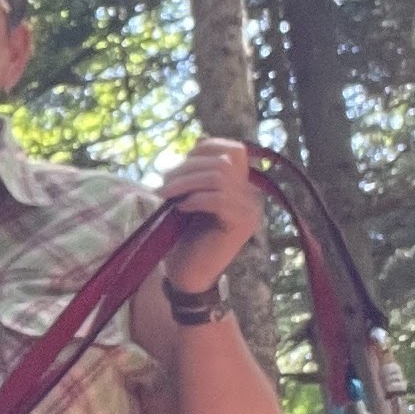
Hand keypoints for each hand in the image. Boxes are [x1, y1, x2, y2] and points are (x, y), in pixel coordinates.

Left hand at [159, 136, 260, 294]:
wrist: (188, 275)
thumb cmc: (185, 236)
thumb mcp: (190, 196)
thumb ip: (199, 172)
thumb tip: (200, 138)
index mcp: (241, 187)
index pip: (234, 150)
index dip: (205, 148)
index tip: (180, 162)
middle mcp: (251, 197)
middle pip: (223, 161)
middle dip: (187, 167)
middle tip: (163, 183)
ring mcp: (249, 211)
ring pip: (219, 178)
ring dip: (185, 182)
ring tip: (165, 194)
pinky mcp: (240, 226)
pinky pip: (219, 199)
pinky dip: (195, 199)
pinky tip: (180, 208)